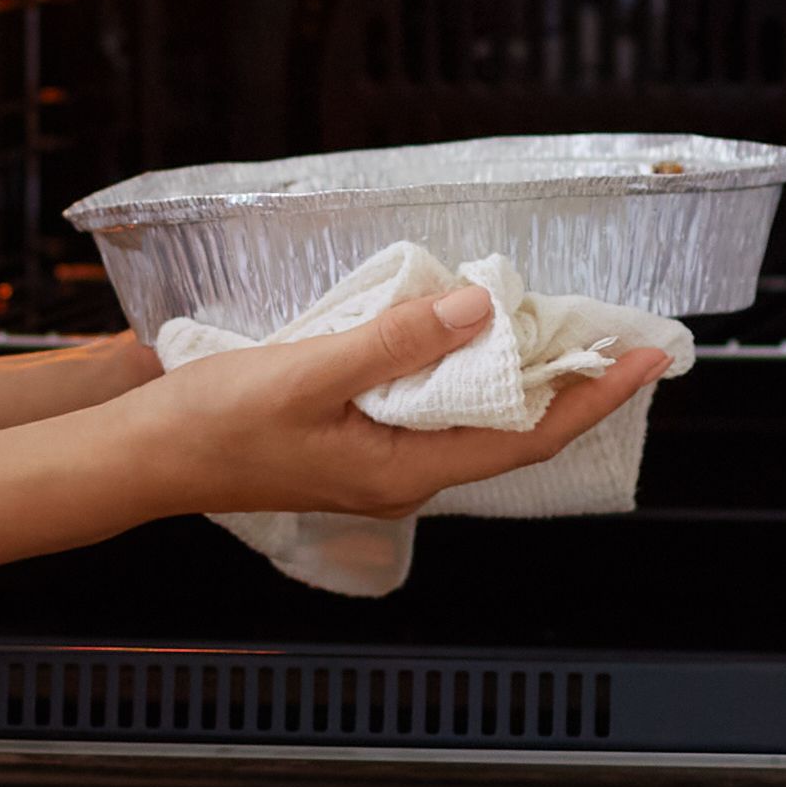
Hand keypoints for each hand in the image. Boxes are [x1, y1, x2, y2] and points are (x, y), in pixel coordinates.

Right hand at [113, 283, 668, 522]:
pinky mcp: (352, 437)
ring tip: (556, 323)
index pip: (526, 439)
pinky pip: (428, 403)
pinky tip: (462, 329)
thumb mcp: (309, 372)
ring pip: (470, 416)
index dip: (593, 398)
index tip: (643, 359)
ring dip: (514, 371)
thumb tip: (478, 312)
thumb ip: (397, 342)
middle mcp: (401, 474)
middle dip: (568, 382)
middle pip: (509, 430)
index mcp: (402, 472)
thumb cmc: (212, 427)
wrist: (142, 454)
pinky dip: (459, 366)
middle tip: (614, 333)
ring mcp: (378, 459)